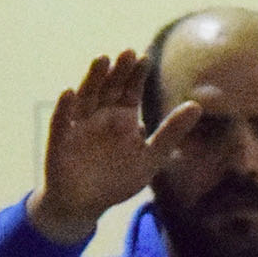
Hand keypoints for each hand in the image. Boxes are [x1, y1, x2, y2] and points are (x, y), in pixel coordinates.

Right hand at [27, 50, 202, 246]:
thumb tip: (197, 105)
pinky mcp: (60, 139)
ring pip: (86, 96)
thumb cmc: (117, 180)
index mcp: (122, 117)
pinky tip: (69, 92)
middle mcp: (100, 115)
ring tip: (102, 60)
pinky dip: (64, 107)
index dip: (136, 75)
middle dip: (118, 71)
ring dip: (92, 79)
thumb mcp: (150, 158)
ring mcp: (79, 125)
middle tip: (128, 52)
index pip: (130, 90)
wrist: (85, 204)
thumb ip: (171, 132)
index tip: (145, 58)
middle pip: (109, 88)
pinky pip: (61, 121)